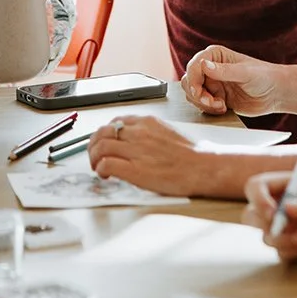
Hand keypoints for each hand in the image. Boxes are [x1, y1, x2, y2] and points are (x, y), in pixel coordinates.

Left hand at [89, 116, 210, 194]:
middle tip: (95, 157)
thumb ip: (147, 133)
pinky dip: (100, 170)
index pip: (114, 122)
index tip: (104, 144)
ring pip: (99, 147)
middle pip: (102, 133)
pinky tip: (106, 176)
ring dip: (94, 158)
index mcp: (147, 122)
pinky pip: (106, 164)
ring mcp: (136, 150)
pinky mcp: (134, 170)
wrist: (203, 167)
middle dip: (93, 146)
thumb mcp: (166, 132)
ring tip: (98, 168)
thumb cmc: (190, 154)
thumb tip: (131, 141)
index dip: (105, 134)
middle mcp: (138, 132)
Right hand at [182, 44, 281, 116]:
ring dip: (203, 103)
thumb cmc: (264, 76)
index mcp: (216, 55)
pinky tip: (223, 109)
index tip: (198, 91)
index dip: (193, 78)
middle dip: (197, 94)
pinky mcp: (216, 99)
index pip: (194, 64)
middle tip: (210, 102)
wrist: (275, 94)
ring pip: (193, 95)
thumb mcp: (245, 73)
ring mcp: (213, 85)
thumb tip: (204, 64)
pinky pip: (202, 106)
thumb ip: (224, 70)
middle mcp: (211, 69)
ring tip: (220, 105)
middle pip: (189, 81)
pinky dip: (209, 109)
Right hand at [243, 172, 296, 263]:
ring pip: (265, 235)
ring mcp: (288, 227)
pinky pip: (280, 253)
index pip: (258, 186)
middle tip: (281, 229)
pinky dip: (291, 252)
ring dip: (281, 240)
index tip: (272, 213)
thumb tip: (289, 208)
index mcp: (291, 184)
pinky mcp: (295, 248)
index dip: (258, 198)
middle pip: (251, 213)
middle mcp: (284, 204)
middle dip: (262, 223)